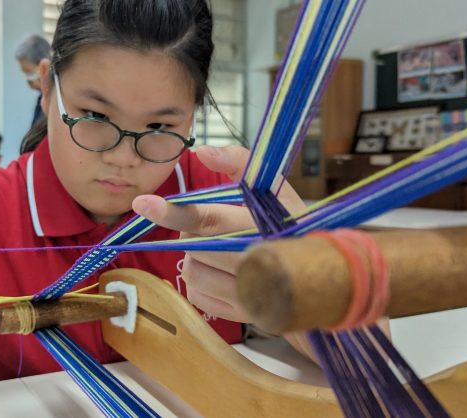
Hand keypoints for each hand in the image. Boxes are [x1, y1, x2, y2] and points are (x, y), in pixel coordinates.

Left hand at [133, 145, 305, 322]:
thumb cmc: (290, 222)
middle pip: (192, 247)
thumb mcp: (273, 188)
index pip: (206, 219)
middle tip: (220, 230)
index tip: (142, 203)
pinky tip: (223, 273)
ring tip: (224, 251)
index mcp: (258, 225)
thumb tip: (201, 150)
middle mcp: (254, 263)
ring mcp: (248, 294)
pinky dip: (201, 283)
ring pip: (191, 272)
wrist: (324, 273)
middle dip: (196, 235)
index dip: (171, 211)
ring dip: (197, 259)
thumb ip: (238, 163)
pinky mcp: (242, 316)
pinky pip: (197, 296)